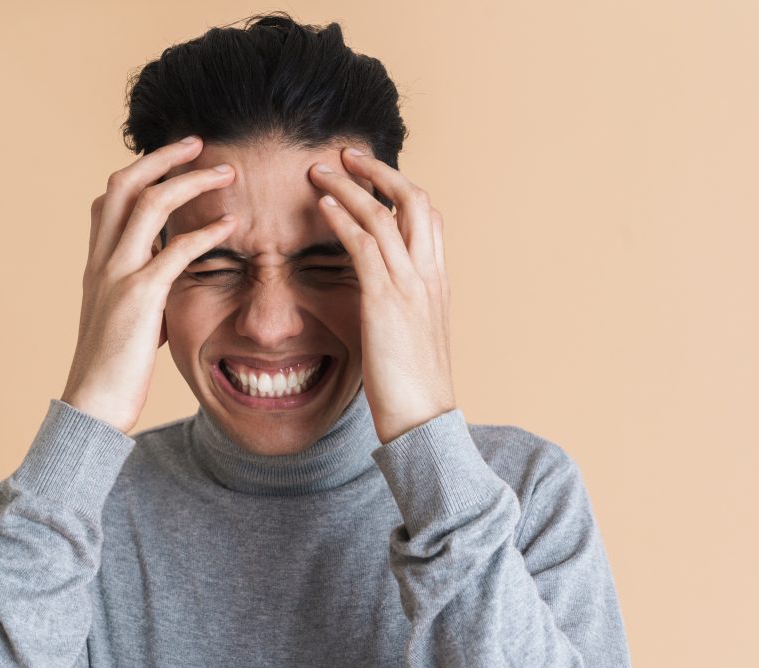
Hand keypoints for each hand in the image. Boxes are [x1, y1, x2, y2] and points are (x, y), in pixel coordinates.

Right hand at [61, 137, 237, 432]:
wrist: (91, 405)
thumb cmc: (114, 368)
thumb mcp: (127, 318)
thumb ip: (145, 289)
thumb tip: (170, 278)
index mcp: (97, 263)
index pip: (111, 199)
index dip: (142, 170)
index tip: (175, 159)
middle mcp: (101, 260)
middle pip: (124, 184)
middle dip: (162, 156)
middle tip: (199, 141)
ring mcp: (116, 276)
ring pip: (146, 204)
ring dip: (189, 180)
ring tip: (226, 172)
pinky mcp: (138, 299)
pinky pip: (173, 252)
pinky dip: (205, 232)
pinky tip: (231, 225)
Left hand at [309, 148, 454, 443]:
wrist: (424, 422)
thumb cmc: (412, 387)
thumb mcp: (410, 337)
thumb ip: (399, 308)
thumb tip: (376, 296)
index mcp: (437, 283)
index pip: (428, 217)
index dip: (400, 189)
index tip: (372, 176)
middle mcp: (430, 275)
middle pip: (414, 200)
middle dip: (380, 171)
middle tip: (347, 154)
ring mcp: (412, 286)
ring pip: (386, 214)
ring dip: (352, 185)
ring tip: (321, 168)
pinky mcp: (387, 302)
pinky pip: (365, 245)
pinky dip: (343, 217)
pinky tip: (323, 204)